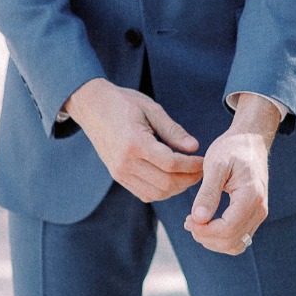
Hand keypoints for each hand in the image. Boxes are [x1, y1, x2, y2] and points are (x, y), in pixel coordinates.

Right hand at [64, 77, 203, 202]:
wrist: (92, 107)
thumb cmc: (123, 103)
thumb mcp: (151, 109)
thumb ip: (173, 131)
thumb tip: (194, 147)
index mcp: (135, 143)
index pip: (171, 163)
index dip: (192, 166)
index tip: (204, 161)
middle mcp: (125, 162)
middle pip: (166, 183)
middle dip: (188, 180)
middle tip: (201, 171)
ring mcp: (120, 172)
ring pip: (156, 193)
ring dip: (176, 188)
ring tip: (189, 176)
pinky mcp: (118, 176)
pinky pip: (144, 193)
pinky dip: (162, 191)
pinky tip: (172, 179)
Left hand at [183, 94, 279, 254]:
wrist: (250, 140)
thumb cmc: (231, 148)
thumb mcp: (215, 165)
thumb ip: (208, 193)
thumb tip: (198, 220)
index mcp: (250, 196)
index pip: (227, 229)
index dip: (204, 231)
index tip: (187, 220)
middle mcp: (259, 209)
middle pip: (231, 241)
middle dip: (206, 237)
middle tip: (187, 221)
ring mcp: (259, 214)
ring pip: (236, 245)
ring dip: (213, 241)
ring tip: (195, 223)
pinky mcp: (254, 215)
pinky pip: (238, 238)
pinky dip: (221, 237)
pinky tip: (206, 223)